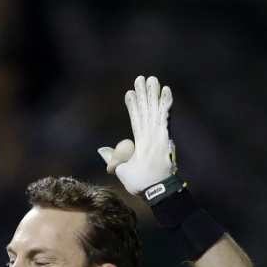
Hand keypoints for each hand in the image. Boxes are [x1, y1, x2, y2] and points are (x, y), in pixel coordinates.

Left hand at [98, 75, 175, 195]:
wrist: (153, 189)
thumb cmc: (139, 181)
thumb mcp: (120, 168)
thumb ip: (113, 157)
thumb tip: (101, 150)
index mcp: (140, 141)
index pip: (135, 118)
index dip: (132, 105)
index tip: (128, 92)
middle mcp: (150, 134)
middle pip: (145, 109)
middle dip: (143, 94)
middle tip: (141, 78)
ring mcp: (157, 133)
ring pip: (153, 108)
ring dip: (152, 93)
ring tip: (151, 78)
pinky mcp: (164, 134)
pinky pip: (164, 115)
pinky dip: (165, 102)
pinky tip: (165, 90)